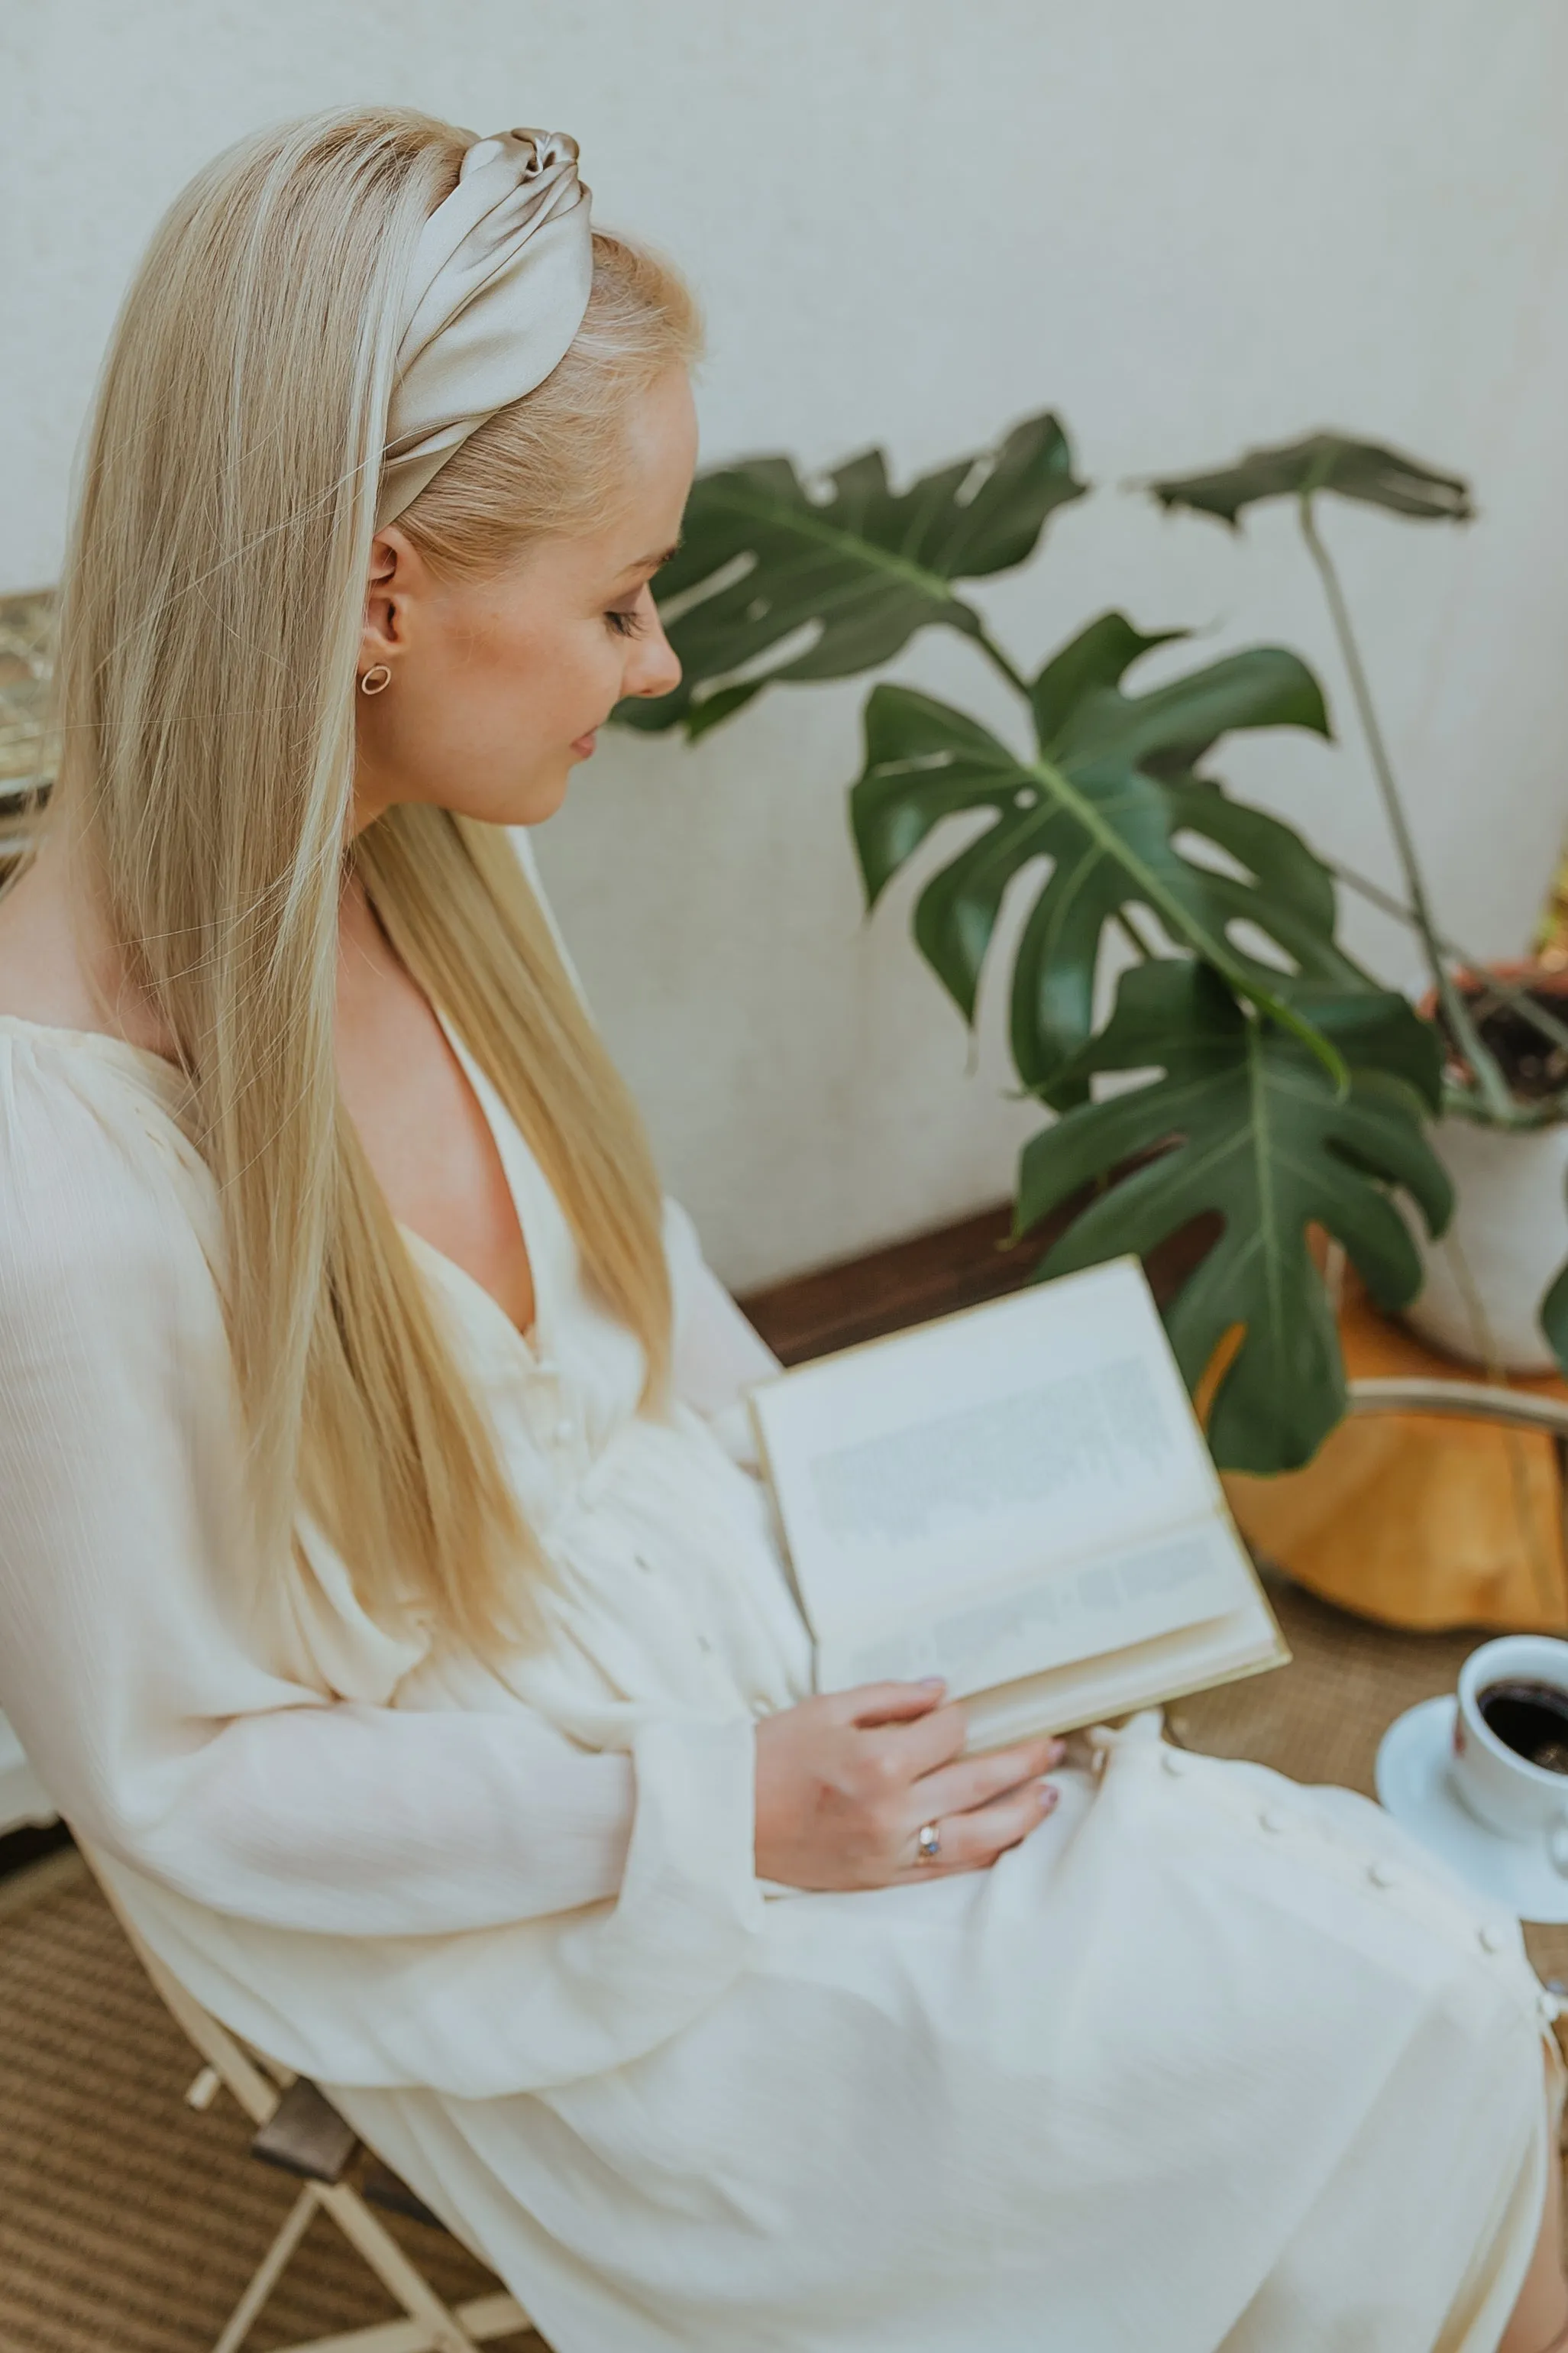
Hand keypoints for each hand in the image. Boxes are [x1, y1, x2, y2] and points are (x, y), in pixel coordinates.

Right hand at [753, 1679, 1064, 1891]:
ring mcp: (891, 1852)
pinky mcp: (883, 1880)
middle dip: (1022, 1761)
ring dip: (1020, 1814)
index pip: (948, 1734)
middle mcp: (893, 1811)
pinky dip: (984, 1854)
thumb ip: (888, 1698)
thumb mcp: (825, 1708)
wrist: (726, 1820)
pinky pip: (948, 1871)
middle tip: (1052, 1746)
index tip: (965, 1712)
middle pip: (979, 1783)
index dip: (961, 1718)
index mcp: (879, 1762)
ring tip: (1049, 1796)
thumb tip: (940, 1691)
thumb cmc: (769, 1757)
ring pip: (978, 1836)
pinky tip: (1007, 1839)